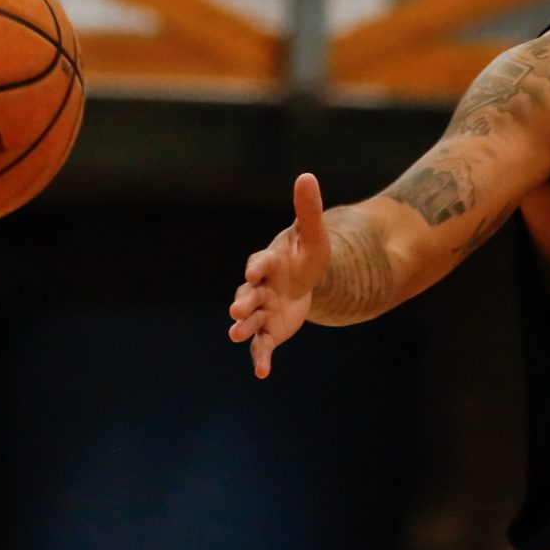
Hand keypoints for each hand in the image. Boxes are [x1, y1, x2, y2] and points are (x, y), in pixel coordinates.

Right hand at [228, 173, 328, 378]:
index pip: (260, 263)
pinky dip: (261, 358)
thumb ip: (307, 209)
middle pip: (247, 294)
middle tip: (236, 309)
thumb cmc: (306, 254)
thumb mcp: (313, 233)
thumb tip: (307, 176)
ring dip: (243, 328)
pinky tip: (262, 373)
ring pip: (249, 321)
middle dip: (243, 302)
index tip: (255, 269)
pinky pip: (262, 345)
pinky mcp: (269, 330)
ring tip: (236, 334)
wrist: (306, 279)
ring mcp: (262, 311)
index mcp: (268, 263)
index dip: (258, 266)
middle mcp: (259, 288)